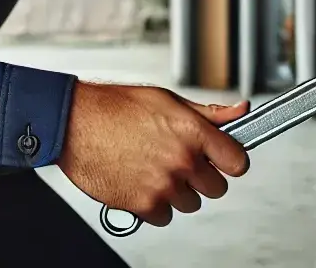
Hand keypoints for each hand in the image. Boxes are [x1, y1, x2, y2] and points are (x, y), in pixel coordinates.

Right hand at [56, 81, 251, 226]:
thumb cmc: (116, 108)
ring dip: (177, 191)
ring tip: (154, 168)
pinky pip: (165, 216)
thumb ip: (209, 113)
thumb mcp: (167, 100)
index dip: (230, 160)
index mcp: (192, 132)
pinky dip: (155, 205)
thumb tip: (240, 110)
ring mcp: (163, 185)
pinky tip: (142, 182)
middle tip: (180, 162)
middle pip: (216, 188)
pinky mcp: (143, 205)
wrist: (75, 123)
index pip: (237, 161)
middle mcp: (181, 161)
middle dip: (201, 177)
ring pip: (190, 203)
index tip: (222, 160)